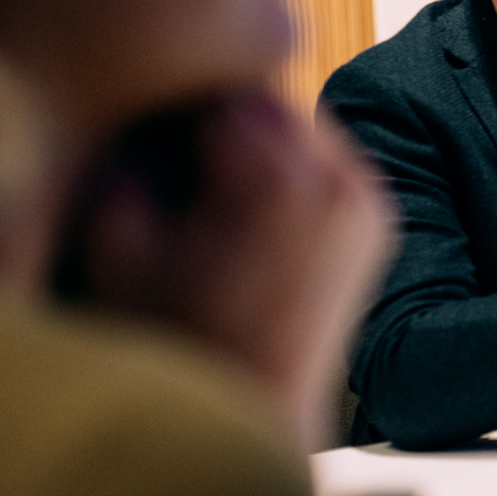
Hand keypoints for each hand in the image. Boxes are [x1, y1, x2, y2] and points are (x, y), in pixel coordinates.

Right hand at [79, 92, 395, 452]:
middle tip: (176, 144)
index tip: (144, 121)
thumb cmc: (181, 337)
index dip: (170, 99)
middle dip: (220, 113)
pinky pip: (329, 158)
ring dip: (258, 136)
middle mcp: (334, 179)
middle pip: (265, 101)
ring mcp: (365, 198)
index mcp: (274, 178)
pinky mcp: (377, 218)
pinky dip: (292, 163)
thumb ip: (121, 166)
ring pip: (301, 126)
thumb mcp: (119, 249)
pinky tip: (252, 198)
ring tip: (211, 175)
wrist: (261, 406)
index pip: (213, 90)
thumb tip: (129, 114)